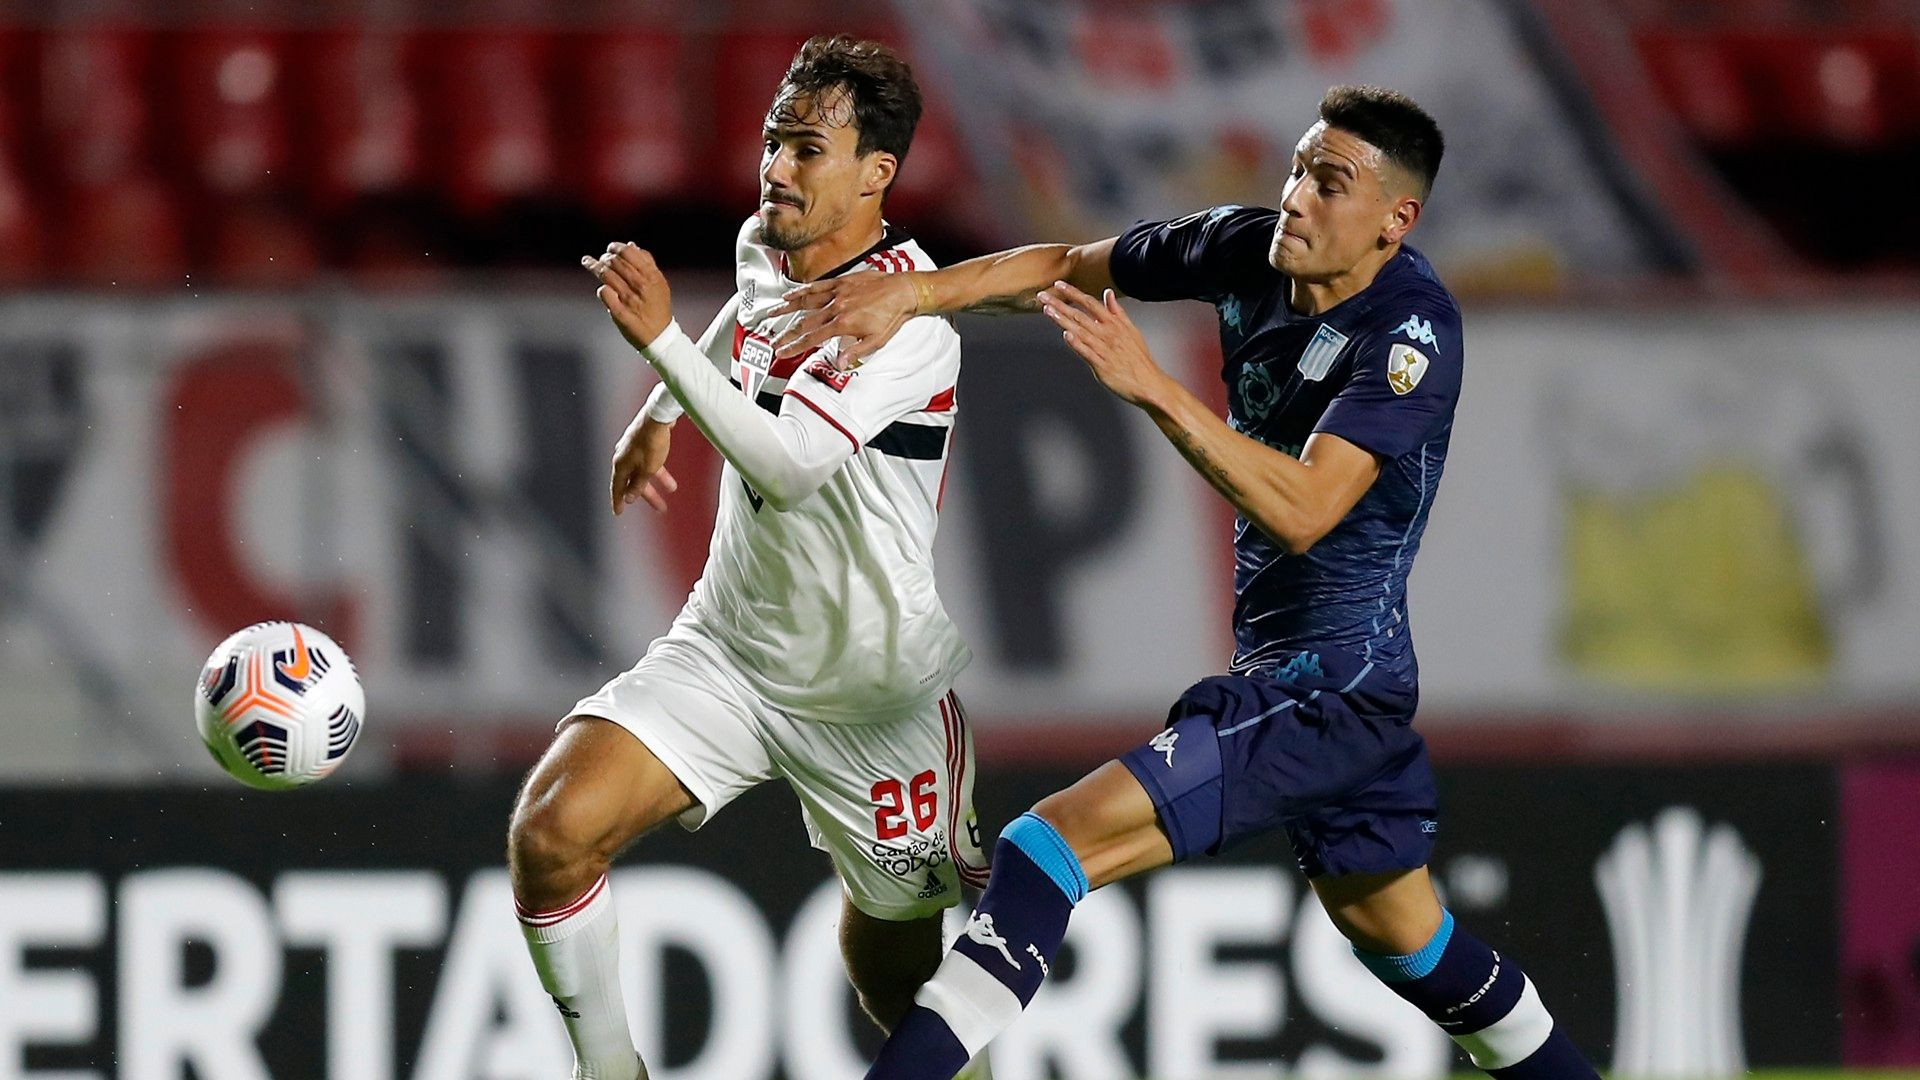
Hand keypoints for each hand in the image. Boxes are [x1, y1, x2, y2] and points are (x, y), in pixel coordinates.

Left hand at [583, 242, 673, 350]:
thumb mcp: (659, 282)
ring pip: (606, 275)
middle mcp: (640, 286)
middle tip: (602, 258)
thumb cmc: (658, 307)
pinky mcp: (619, 312)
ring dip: (595, 267)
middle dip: (605, 258)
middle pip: (615, 262)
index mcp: (651, 276)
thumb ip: (647, 263)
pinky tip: (602, 288)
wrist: (659, 335)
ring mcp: (629, 299)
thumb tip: (631, 245)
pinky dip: (602, 289)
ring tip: (589, 262)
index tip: (610, 248)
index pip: (629, 253)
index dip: (616, 247)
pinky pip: (604, 293)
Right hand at [609, 416, 677, 515]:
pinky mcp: (642, 442)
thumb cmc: (651, 442)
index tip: (618, 513)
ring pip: (644, 470)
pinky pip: (648, 461)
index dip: (618, 501)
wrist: (658, 416)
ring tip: (671, 489)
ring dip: (658, 481)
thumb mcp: (647, 469)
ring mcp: (632, 449)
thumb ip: (638, 484)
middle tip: (660, 507)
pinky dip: (658, 469)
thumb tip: (629, 497)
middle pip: (634, 481)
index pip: (617, 488)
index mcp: (620, 465)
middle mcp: (623, 457)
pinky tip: (668, 471)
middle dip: (648, 495)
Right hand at [767, 271, 919, 367]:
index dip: (795, 347)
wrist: (903, 291)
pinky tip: (791, 294)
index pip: (812, 338)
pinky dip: (802, 290)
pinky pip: (817, 286)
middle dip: (786, 334)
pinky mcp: (841, 282)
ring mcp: (837, 293)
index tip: (782, 352)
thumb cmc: (892, 316)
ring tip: (771, 315)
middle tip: (773, 342)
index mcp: (843, 324)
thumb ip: (855, 352)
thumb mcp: (876, 341)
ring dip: (786, 309)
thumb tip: (839, 364)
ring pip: (806, 302)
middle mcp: (836, 308)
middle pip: (804, 323)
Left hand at [1039, 282, 1173, 407]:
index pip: (1090, 303)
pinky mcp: (1102, 365)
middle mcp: (1108, 333)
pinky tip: (1065, 336)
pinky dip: (1077, 343)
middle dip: (1059, 304)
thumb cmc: (1139, 358)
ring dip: (1062, 320)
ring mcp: (1105, 349)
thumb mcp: (1131, 330)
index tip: (1059, 284)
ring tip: (1047, 310)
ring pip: (1080, 331)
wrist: (1149, 382)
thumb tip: (1108, 293)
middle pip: (1080, 315)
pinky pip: (1087, 352)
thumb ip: (1117, 311)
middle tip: (1042, 295)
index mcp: (1114, 324)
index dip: (1073, 293)